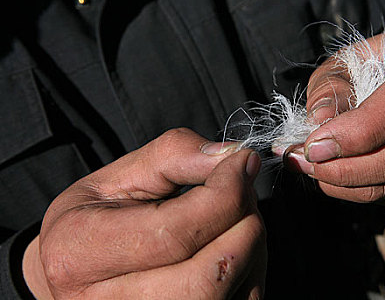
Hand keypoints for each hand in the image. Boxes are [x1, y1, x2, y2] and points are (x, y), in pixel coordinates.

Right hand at [22, 128, 265, 298]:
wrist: (74, 274)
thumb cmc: (94, 223)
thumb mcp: (116, 178)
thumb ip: (173, 156)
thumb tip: (231, 156)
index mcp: (82, 254)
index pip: (176, 233)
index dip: (225, 194)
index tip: (242, 163)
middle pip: (211, 272)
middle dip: (244, 220)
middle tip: (241, 191)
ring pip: (235, 294)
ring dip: (252, 246)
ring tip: (234, 218)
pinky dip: (251, 271)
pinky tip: (231, 249)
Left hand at [285, 29, 384, 205]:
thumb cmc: (376, 65)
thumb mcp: (347, 61)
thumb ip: (329, 88)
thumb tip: (317, 125)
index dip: (358, 132)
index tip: (314, 145)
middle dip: (347, 167)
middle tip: (304, 163)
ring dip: (348, 184)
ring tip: (311, 169)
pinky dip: (363, 192)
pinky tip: (337, 178)